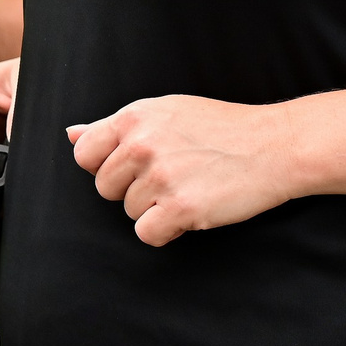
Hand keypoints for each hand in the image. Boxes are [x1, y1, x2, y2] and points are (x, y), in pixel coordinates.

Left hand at [69, 96, 300, 245]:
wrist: (273, 145)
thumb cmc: (220, 127)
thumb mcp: (165, 111)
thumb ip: (114, 126)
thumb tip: (71, 134)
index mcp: (134, 117)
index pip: (84, 154)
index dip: (105, 166)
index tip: (132, 167)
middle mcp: (142, 143)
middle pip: (105, 188)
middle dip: (132, 189)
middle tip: (170, 176)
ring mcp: (161, 176)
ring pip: (129, 212)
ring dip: (155, 208)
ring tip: (188, 186)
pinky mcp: (181, 207)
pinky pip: (147, 234)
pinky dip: (166, 231)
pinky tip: (189, 211)